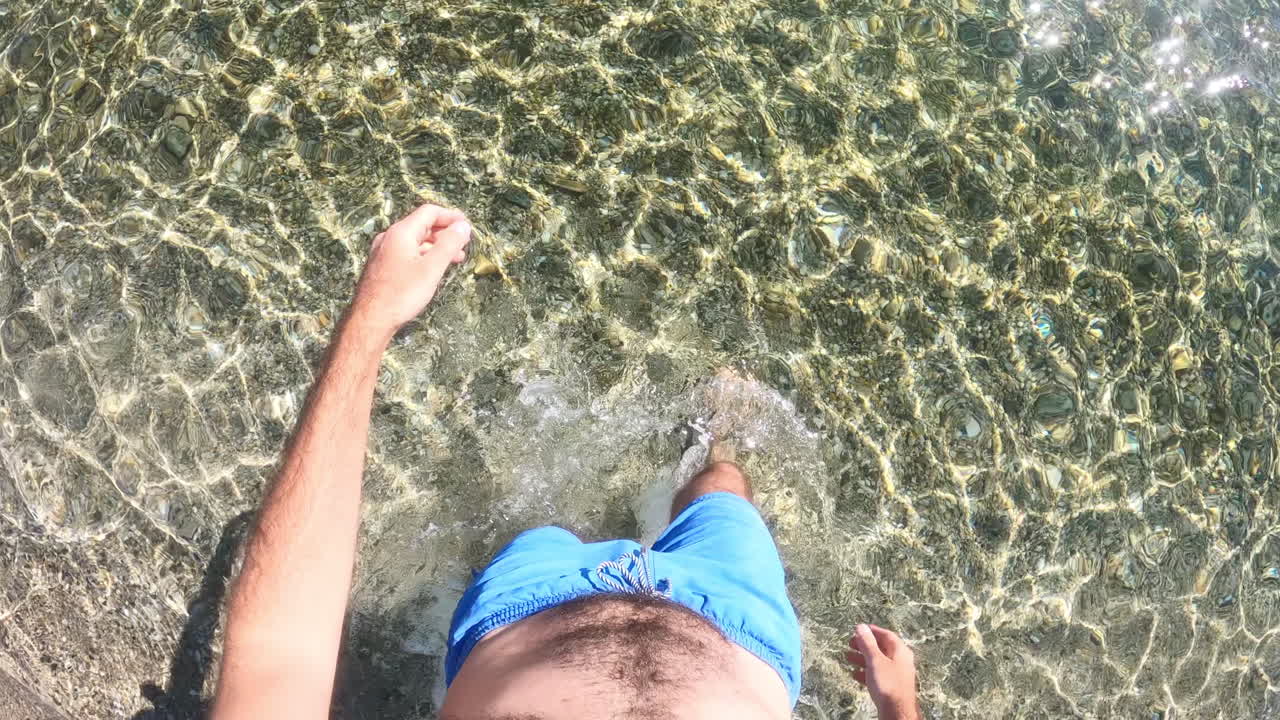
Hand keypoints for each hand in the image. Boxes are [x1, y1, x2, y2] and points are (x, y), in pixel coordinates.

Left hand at [349, 204, 471, 337]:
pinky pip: (407, 252)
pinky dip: (424, 255)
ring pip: (415, 241)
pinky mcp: (382, 265)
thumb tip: (463, 227)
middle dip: (445, 232)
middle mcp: (389, 237)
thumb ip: (449, 244)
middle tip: (464, 243)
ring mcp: (383, 251)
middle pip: (421, 225)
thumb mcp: (432, 268)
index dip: (450, 216)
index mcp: (401, 233)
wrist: (371, 319)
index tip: (466, 225)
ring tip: (455, 258)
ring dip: (436, 245)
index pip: (429, 212)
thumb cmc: (401, 294)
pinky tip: (434, 268)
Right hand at [847, 624, 919, 719]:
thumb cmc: (888, 684)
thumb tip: (861, 627)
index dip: (872, 631)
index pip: (886, 635)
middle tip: (851, 643)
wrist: (896, 711)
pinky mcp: (891, 686)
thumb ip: (867, 643)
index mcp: (900, 651)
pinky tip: (855, 674)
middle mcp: (900, 661)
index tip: (859, 629)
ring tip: (848, 657)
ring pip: (878, 662)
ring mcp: (896, 674)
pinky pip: (877, 674)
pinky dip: (866, 672)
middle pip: (881, 648)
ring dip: (863, 658)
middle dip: (865, 645)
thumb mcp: (875, 660)